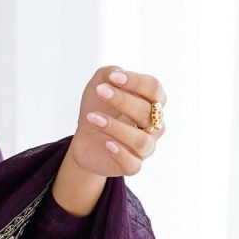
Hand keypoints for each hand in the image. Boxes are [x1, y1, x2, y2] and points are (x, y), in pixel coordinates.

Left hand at [66, 65, 166, 181]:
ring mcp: (145, 147)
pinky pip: (133, 164)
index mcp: (152, 103)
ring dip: (116, 127)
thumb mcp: (99, 84)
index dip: (135, 82)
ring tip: (93, 118)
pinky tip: (107, 144)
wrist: (84, 136)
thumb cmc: (98, 107)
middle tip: (100, 91)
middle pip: (147, 112)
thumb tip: (118, 73)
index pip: (154, 89)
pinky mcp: (131, 166)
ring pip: (140, 140)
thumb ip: (110, 73)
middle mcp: (154, 126)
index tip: (112, 77)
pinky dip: (121, 154)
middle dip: (122, 100)